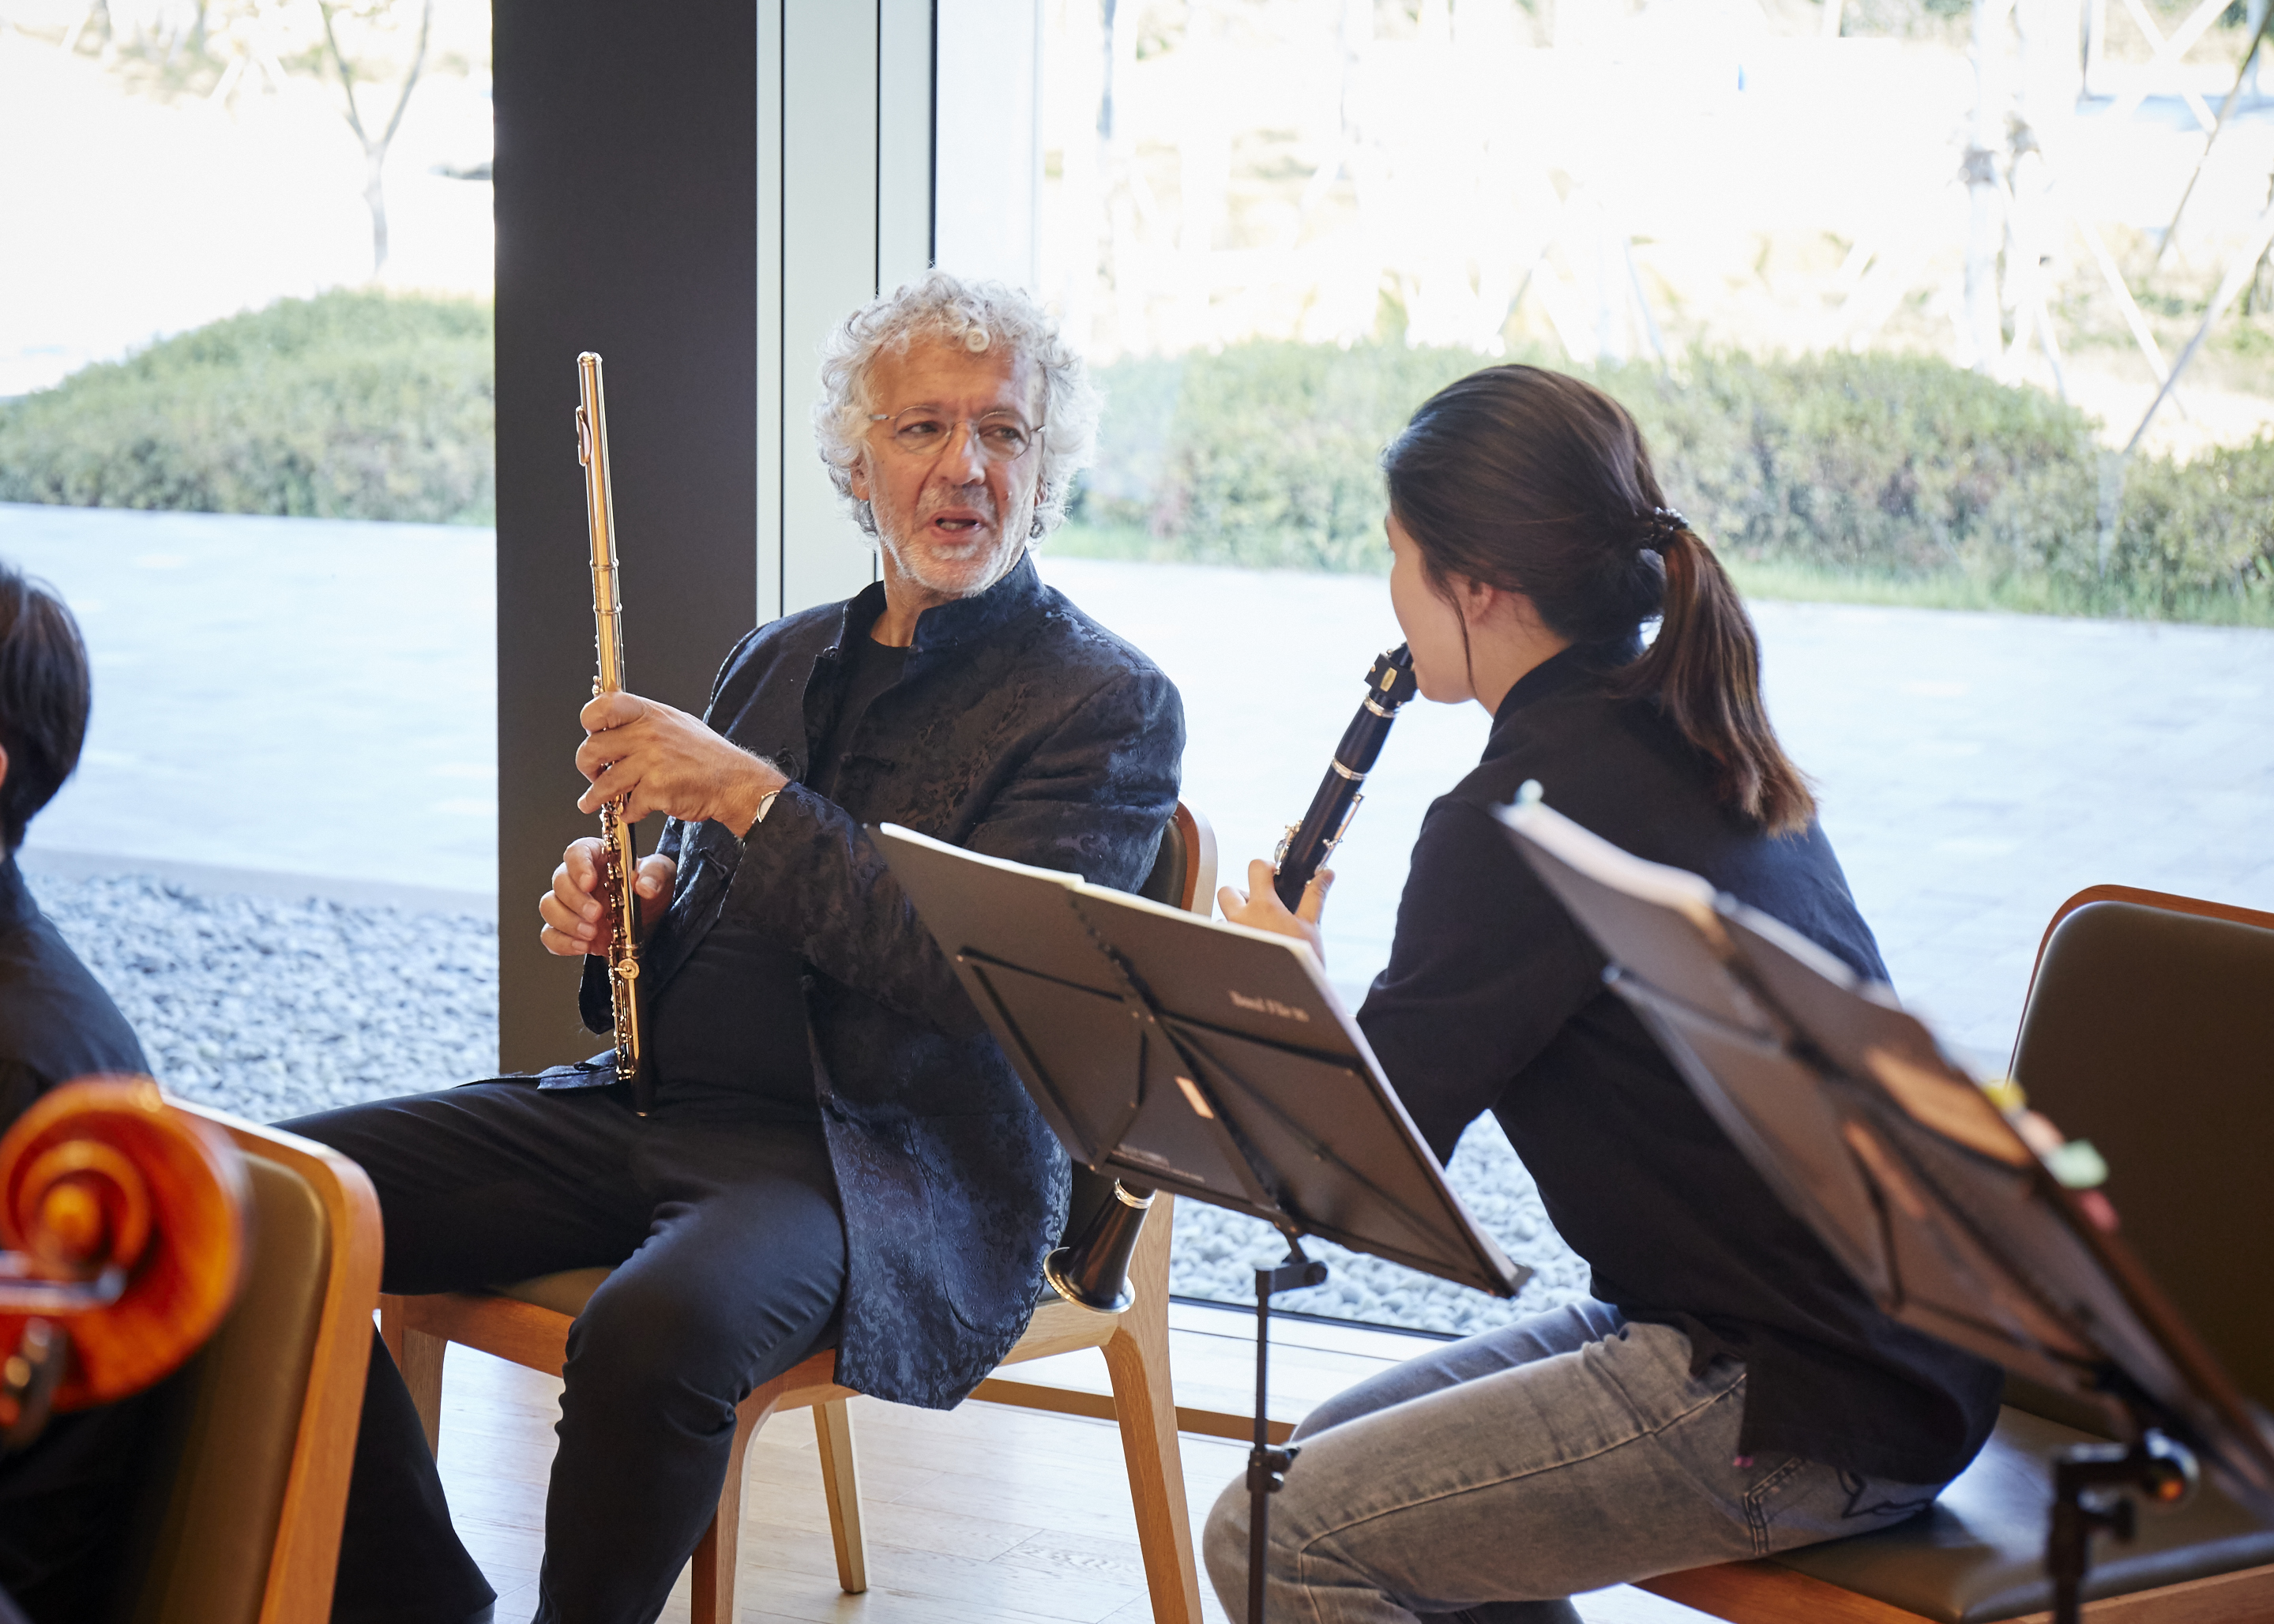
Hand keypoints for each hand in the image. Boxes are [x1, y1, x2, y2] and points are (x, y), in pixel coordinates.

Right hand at [538, 838, 676, 956]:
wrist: (651, 923)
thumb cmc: (651, 891)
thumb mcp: (663, 875)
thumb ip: (656, 874)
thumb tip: (644, 885)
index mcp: (599, 858)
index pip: (577, 852)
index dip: (579, 866)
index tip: (589, 882)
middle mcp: (578, 880)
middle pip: (559, 881)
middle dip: (576, 900)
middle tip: (596, 914)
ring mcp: (570, 906)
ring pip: (549, 906)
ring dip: (567, 921)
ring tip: (591, 932)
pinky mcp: (568, 930)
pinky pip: (550, 935)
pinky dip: (562, 942)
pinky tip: (582, 946)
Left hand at [575, 691, 786, 834]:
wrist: (733, 782)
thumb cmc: (706, 755)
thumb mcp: (675, 722)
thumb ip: (643, 721)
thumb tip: (611, 726)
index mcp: (649, 714)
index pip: (602, 706)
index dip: (589, 721)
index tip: (592, 734)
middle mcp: (648, 735)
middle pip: (592, 748)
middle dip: (586, 766)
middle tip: (593, 773)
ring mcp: (651, 763)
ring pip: (604, 783)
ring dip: (595, 797)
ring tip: (592, 802)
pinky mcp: (656, 790)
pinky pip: (628, 805)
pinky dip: (628, 812)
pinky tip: (632, 810)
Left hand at [1217, 859, 1330, 964]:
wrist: (1289, 996)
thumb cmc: (1303, 961)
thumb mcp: (1311, 925)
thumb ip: (1315, 895)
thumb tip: (1326, 873)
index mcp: (1263, 906)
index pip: (1255, 867)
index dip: (1266, 866)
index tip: (1273, 875)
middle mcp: (1240, 918)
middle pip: (1228, 890)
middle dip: (1242, 894)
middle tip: (1261, 906)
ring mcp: (1229, 936)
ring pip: (1223, 916)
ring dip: (1237, 919)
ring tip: (1258, 933)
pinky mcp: (1222, 953)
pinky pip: (1221, 937)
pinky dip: (1232, 938)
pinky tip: (1249, 948)